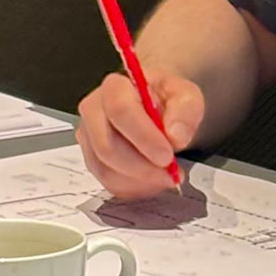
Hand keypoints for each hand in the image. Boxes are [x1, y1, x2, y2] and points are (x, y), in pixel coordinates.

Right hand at [76, 71, 202, 199]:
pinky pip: (108, 182)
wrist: (157, 107)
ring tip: (166, 177)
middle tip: (170, 174)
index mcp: (115, 86)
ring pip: (106, 169)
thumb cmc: (167, 100)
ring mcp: (89, 136)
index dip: (143, 138)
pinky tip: (153, 181)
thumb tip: (175, 136)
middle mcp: (93, 109)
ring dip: (139, 181)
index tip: (167, 156)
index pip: (120, 111)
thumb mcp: (187, 96)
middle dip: (141, 167)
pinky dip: (133, 188)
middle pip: (107, 146)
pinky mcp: (92, 158)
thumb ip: (185, 111)